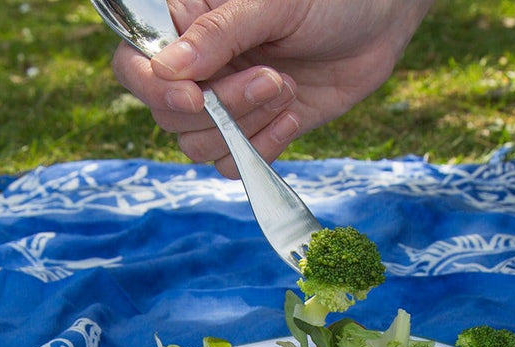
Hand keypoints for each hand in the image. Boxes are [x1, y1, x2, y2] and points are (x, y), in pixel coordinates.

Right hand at [112, 0, 435, 177]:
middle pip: (167, 114)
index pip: (134, 64)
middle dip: (221, 107)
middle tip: (271, 78)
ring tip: (287, 88)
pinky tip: (293, 115)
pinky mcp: (253, 129)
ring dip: (244, 126)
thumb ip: (219, 33)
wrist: (381, 21)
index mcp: (185, 21)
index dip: (153, 87)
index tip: (196, 96)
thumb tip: (167, 68)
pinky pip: (232, 163)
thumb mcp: (273, 3)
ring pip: (197, 144)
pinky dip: (261, 148)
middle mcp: (196, 66)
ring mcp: (223, 101)